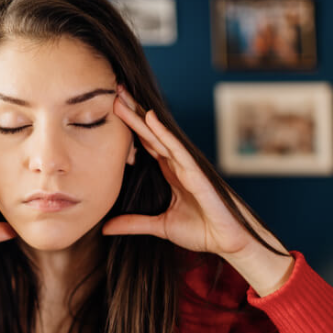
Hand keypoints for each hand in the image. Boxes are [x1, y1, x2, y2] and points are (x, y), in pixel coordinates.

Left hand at [104, 86, 291, 295]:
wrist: (227, 241)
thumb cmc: (201, 231)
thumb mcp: (159, 226)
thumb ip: (133, 223)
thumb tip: (105, 227)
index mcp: (170, 172)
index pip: (146, 144)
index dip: (130, 127)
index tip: (112, 110)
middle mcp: (177, 164)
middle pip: (150, 133)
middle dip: (132, 113)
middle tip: (114, 90)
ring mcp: (186, 165)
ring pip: (159, 135)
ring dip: (140, 116)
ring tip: (122, 96)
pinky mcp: (195, 172)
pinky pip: (176, 148)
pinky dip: (163, 132)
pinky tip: (150, 117)